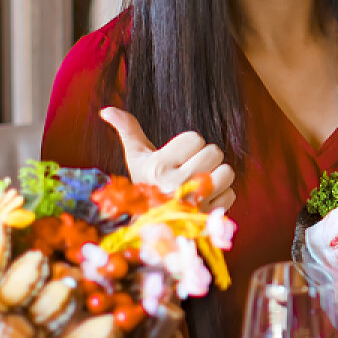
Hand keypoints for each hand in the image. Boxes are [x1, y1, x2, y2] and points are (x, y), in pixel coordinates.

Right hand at [101, 107, 235, 209]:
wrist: (153, 227)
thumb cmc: (147, 185)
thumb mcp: (137, 158)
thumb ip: (128, 130)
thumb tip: (106, 110)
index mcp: (158, 168)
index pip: (195, 138)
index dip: (188, 147)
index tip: (176, 160)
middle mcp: (176, 185)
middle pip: (214, 152)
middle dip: (204, 159)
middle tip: (189, 171)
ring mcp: (194, 203)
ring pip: (226, 172)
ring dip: (216, 176)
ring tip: (199, 183)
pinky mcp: (209, 217)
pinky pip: (230, 193)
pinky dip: (221, 195)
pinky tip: (204, 199)